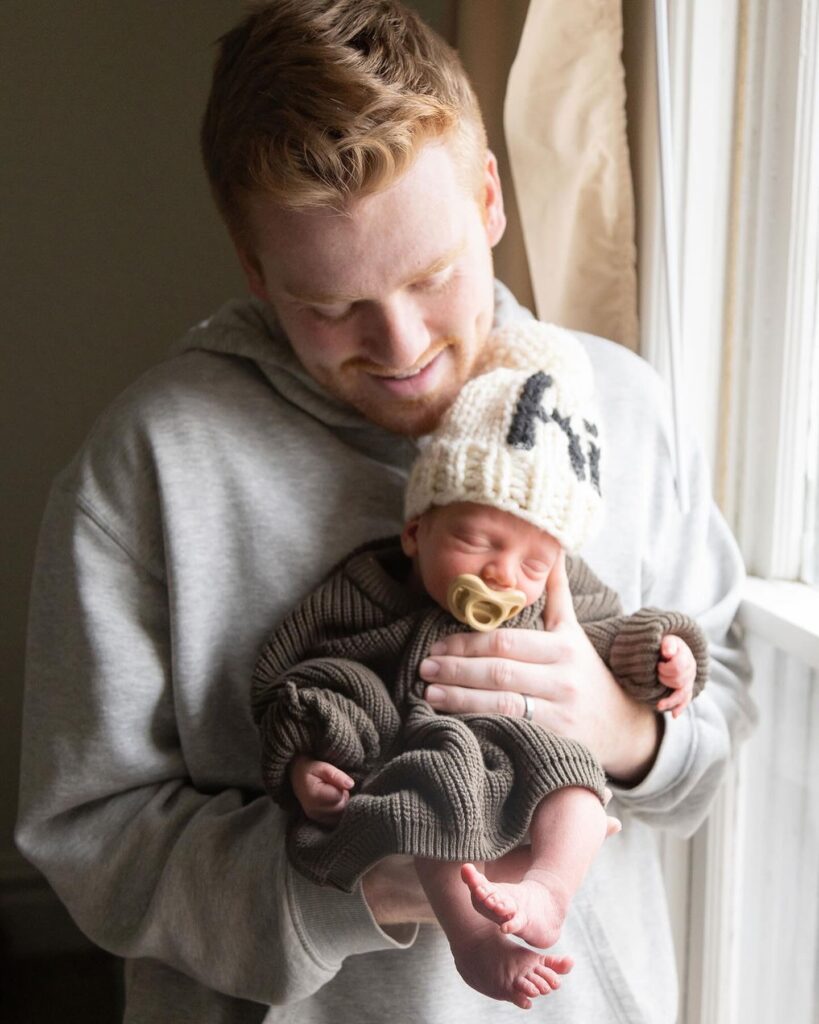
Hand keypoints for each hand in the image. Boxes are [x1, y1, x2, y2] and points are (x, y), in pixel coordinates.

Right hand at [290, 756, 353, 825]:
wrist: (297, 778)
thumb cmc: (311, 770)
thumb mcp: (322, 767)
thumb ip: (336, 775)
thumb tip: (350, 784)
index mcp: (314, 796)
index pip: (339, 796)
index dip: (342, 788)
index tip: (336, 781)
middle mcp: (314, 811)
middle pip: (341, 807)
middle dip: (343, 796)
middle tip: (336, 786)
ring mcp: (316, 818)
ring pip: (341, 814)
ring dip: (342, 803)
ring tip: (333, 793)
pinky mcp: (320, 821)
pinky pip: (337, 819)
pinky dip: (339, 810)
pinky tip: (333, 801)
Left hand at [420, 552, 660, 783]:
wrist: (619, 726)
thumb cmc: (585, 672)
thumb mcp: (573, 631)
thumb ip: (555, 592)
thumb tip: (551, 548)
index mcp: (563, 648)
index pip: (506, 643)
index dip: (467, 644)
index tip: (436, 647)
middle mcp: (563, 681)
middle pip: (499, 673)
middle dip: (457, 670)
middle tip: (423, 667)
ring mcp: (559, 715)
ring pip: (502, 706)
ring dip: (460, 699)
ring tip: (429, 693)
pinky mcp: (555, 743)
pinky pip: (511, 732)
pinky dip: (480, 726)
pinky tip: (454, 722)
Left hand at [656, 635, 696, 717]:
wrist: (670, 648)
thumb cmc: (665, 644)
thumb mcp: (666, 639)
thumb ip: (668, 644)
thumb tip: (668, 653)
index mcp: (685, 656)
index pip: (677, 668)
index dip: (665, 668)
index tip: (657, 665)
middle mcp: (690, 669)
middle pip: (679, 682)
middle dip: (664, 679)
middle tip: (656, 672)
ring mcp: (689, 680)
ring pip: (682, 693)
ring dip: (670, 699)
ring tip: (658, 705)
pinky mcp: (686, 688)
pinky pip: (685, 699)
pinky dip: (680, 707)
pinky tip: (674, 715)